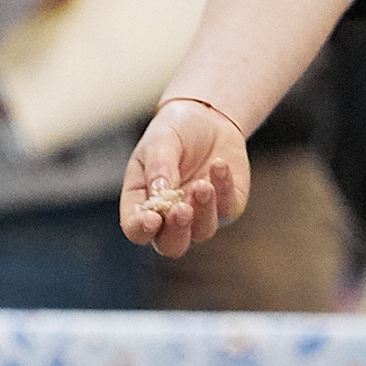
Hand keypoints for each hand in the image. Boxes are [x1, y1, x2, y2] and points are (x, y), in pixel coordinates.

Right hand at [120, 98, 249, 256]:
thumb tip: (161, 192)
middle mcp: (169, 218)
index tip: (152, 218)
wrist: (208, 118)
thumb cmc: (174, 132)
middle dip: (177, 232)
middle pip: (172, 246)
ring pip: (202, 232)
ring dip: (203, 210)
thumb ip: (158, 167)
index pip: (137, 230)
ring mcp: (200, 215)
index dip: (142, 230)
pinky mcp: (227, 206)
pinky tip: (219, 164)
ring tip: (202, 183)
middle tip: (181, 209)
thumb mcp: (159, 142)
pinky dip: (224, 189)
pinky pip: (228, 209)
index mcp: (142, 206)